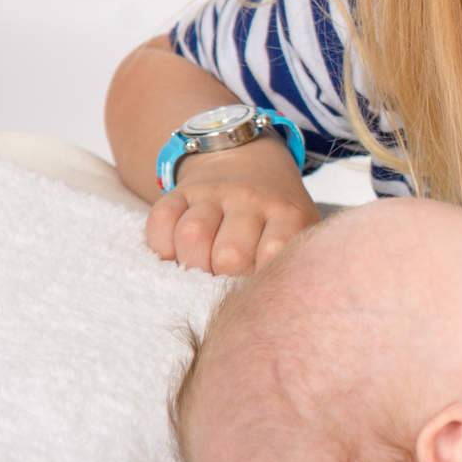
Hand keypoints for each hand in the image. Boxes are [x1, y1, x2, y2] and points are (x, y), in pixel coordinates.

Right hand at [146, 141, 318, 274]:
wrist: (250, 160)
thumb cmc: (277, 212)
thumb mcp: (300, 229)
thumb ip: (294, 260)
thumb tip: (277, 300)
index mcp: (287, 213)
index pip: (275, 253)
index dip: (262, 280)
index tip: (258, 285)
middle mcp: (251, 199)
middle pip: (229, 255)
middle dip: (223, 278)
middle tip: (226, 280)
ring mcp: (213, 193)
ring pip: (192, 235)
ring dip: (191, 264)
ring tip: (202, 269)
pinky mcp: (181, 191)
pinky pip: (161, 220)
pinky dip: (162, 246)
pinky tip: (176, 254)